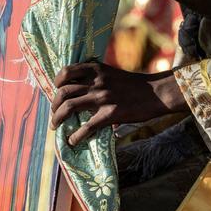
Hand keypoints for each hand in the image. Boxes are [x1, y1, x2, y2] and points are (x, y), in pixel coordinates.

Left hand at [49, 62, 188, 145]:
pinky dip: (76, 136)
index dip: (57, 83)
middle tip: (54, 115)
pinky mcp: (110, 114)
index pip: (66, 72)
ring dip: (57, 119)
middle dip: (54, 105)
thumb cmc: (134, 84)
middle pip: (63, 92)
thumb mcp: (112, 74)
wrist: (156, 93)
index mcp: (96, 69)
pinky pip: (86, 127)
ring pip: (69, 108)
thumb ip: (95, 79)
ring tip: (56, 127)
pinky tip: (73, 141)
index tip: (56, 91)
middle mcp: (96, 82)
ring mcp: (102, 98)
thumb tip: (77, 92)